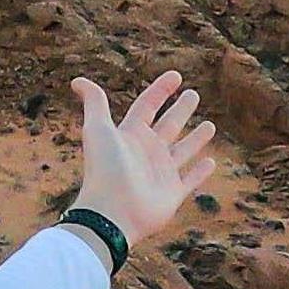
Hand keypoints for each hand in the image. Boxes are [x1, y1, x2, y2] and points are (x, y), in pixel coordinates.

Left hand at [72, 72, 216, 250]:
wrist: (113, 212)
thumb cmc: (105, 170)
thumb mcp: (98, 130)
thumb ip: (94, 103)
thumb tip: (77, 81)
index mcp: (130, 135)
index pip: (148, 106)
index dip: (161, 90)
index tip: (176, 76)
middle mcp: (146, 152)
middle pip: (168, 125)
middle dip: (181, 110)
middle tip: (194, 94)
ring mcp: (160, 173)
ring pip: (183, 151)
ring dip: (196, 139)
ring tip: (210, 125)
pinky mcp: (172, 194)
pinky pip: (190, 180)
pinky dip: (201, 172)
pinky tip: (211, 162)